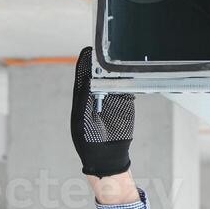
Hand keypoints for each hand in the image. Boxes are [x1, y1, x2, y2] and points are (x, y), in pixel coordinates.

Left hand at [70, 46, 133, 177]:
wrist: (108, 158)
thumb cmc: (89, 143)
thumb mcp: (82, 121)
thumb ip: (84, 101)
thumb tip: (86, 81)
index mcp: (82, 101)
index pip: (83, 77)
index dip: (85, 64)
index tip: (87, 52)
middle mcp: (96, 97)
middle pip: (98, 75)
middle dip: (100, 63)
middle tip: (102, 50)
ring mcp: (111, 100)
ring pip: (114, 80)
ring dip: (115, 70)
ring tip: (116, 58)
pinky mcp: (124, 104)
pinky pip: (126, 89)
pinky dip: (128, 81)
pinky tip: (128, 73)